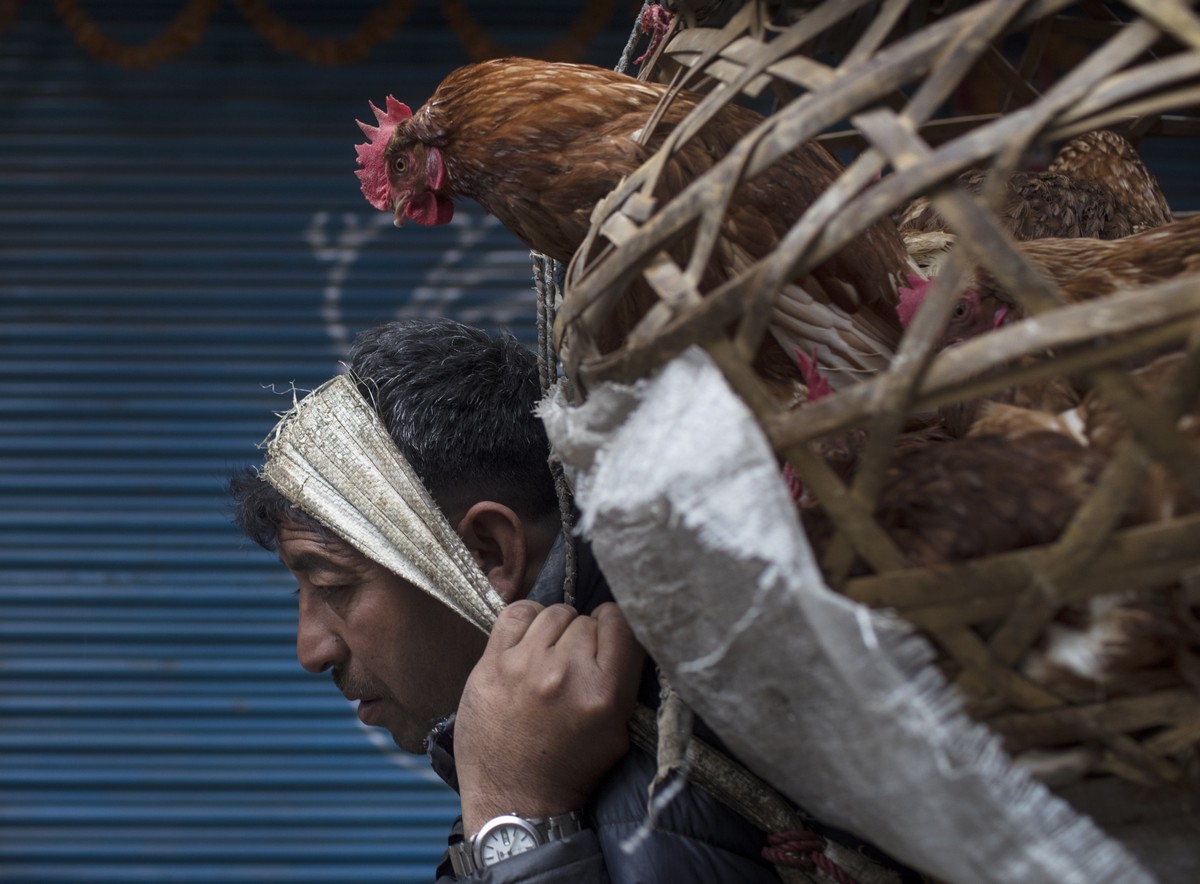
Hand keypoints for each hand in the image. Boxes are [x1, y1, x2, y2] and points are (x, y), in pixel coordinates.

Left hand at [454, 601, 644, 835]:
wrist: (516, 799)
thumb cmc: (570, 768)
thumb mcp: (616, 732)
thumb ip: (622, 680)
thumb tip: (622, 633)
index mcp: (603, 692)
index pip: (620, 622)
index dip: (614, 626)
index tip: (607, 638)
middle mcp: (565, 673)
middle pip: (584, 620)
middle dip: (583, 637)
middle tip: (574, 663)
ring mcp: (524, 666)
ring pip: (552, 614)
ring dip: (555, 630)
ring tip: (549, 656)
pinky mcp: (491, 665)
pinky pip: (515, 614)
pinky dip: (526, 621)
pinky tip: (527, 642)